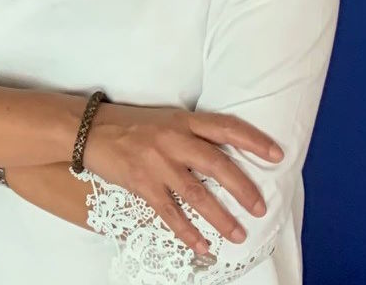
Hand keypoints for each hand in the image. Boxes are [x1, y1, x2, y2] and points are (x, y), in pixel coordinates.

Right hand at [82, 100, 284, 257]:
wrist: (89, 129)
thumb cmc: (129, 124)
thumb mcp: (164, 120)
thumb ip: (191, 134)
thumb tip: (225, 156)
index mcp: (181, 119)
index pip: (225, 127)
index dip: (253, 140)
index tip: (276, 154)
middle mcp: (172, 138)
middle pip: (216, 163)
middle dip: (242, 187)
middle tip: (260, 207)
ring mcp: (156, 161)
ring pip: (197, 193)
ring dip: (220, 217)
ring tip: (239, 234)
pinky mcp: (142, 182)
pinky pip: (170, 213)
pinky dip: (188, 232)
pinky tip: (202, 247)